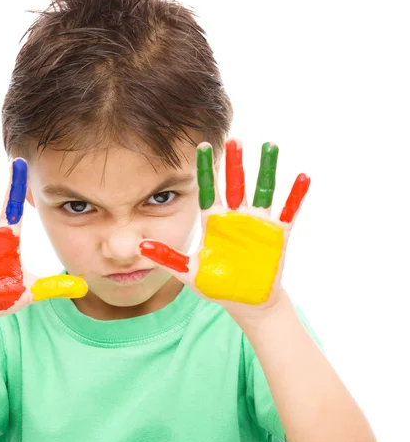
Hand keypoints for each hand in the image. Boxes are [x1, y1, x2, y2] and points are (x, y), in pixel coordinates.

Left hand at [138, 139, 309, 316]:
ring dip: (266, 169)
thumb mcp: (189, 272)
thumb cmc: (217, 286)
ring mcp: (258, 224)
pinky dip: (295, 196)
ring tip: (269, 146)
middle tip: (234, 139)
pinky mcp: (277, 235)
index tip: (201, 146)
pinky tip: (301, 177)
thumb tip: (139, 247)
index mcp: (214, 222)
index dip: (206, 170)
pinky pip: (288, 212)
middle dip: (234, 163)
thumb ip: (167, 258)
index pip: (209, 190)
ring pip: (262, 191)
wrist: (246, 302)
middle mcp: (236, 218)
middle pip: (235, 184)